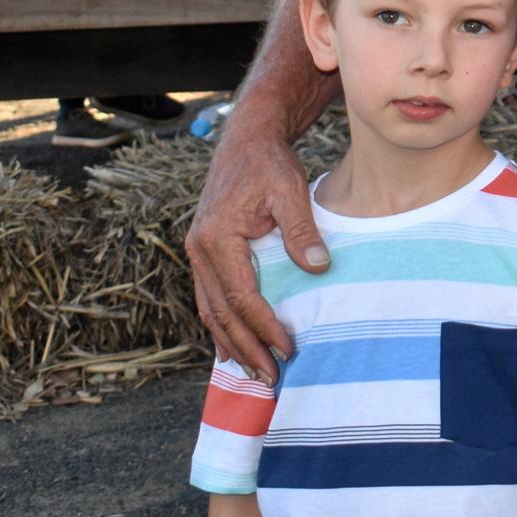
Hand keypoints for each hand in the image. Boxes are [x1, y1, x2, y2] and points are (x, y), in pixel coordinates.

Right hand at [186, 112, 328, 383]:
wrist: (246, 139)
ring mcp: (197, 252)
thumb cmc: (269, 163)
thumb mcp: (289, 189)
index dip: (264, 327)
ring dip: (231, 343)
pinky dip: (221, 325)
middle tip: (271, 378)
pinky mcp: (204, 252)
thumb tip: (318, 267)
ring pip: (210, 310)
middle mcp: (199, 249)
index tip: (287, 349)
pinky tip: (232, 347)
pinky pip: (209, 298)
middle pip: (221, 312)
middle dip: (246, 348)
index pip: (241, 296)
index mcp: (216, 237)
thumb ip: (300, 229)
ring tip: (253, 372)